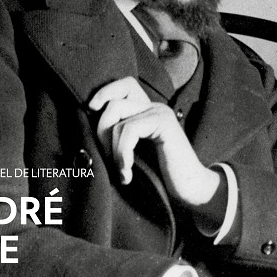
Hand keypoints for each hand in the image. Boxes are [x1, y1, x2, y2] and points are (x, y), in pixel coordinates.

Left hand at [89, 77, 219, 205]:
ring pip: (117, 115)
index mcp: (146, 111)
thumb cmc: (159, 176)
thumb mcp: (132, 154)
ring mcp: (159, 113)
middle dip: (101, 128)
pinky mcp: (164, 123)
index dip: (104, 92)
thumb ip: (117, 138)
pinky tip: (128, 173)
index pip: (124, 85)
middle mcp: (153, 107)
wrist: (190, 190)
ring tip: (122, 171)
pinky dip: (122, 153)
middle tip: (107, 157)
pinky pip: (129, 130)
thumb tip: (87, 129)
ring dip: (112, 148)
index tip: (90, 110)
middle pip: (114, 100)